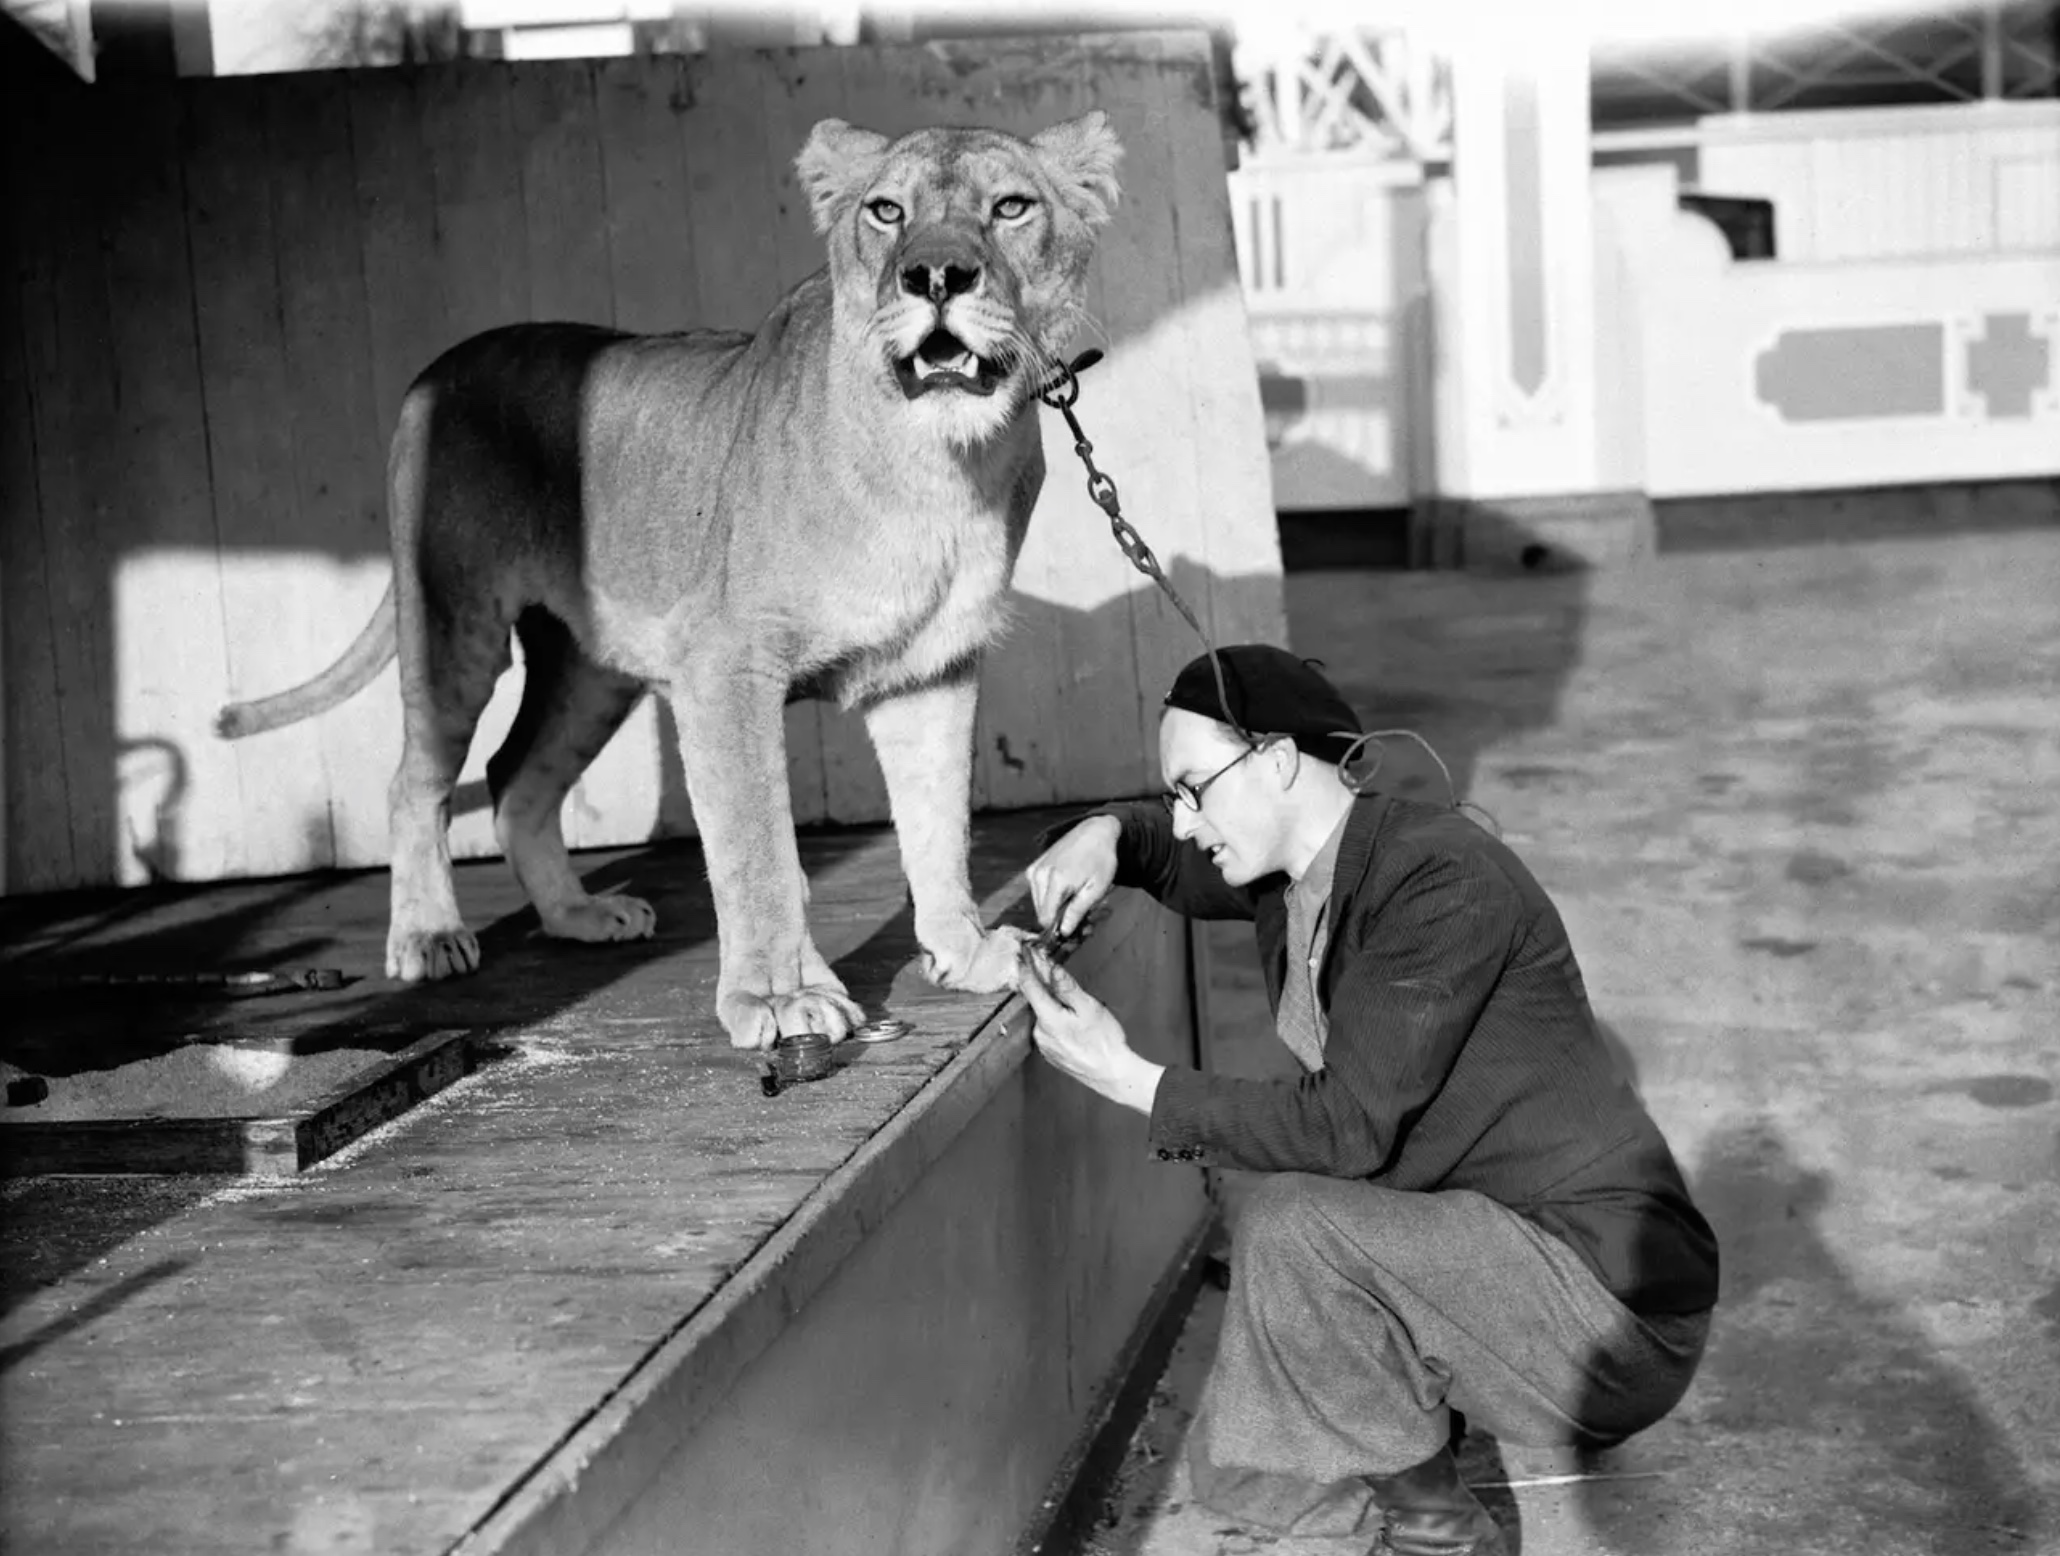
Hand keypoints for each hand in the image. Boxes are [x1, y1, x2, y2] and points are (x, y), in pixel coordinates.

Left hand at [1017, 946, 1163, 1115]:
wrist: (1111, 1074)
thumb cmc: (1104, 1041)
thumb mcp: (1089, 1007)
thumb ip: (1067, 987)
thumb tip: (1051, 969)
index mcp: (1048, 1019)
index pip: (1029, 987)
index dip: (1026, 967)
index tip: (1023, 953)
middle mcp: (1040, 1033)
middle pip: (1035, 1000)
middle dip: (1042, 983)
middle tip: (1049, 966)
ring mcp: (1043, 1045)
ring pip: (1042, 1014)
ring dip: (1050, 1003)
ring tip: (1070, 1000)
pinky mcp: (1049, 1052)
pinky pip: (1047, 1028)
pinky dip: (1054, 1018)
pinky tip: (1070, 1019)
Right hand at [1025, 815, 1120, 936]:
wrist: (1094, 832)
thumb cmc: (1100, 859)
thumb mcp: (1097, 888)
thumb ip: (1078, 911)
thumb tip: (1064, 931)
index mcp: (1057, 882)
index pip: (1046, 918)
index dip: (1059, 927)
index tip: (1073, 926)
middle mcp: (1040, 875)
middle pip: (1041, 912)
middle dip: (1058, 917)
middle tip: (1078, 911)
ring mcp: (1035, 869)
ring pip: (1038, 903)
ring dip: (1053, 905)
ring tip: (1073, 896)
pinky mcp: (1034, 866)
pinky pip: (1037, 891)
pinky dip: (1049, 894)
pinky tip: (1064, 887)